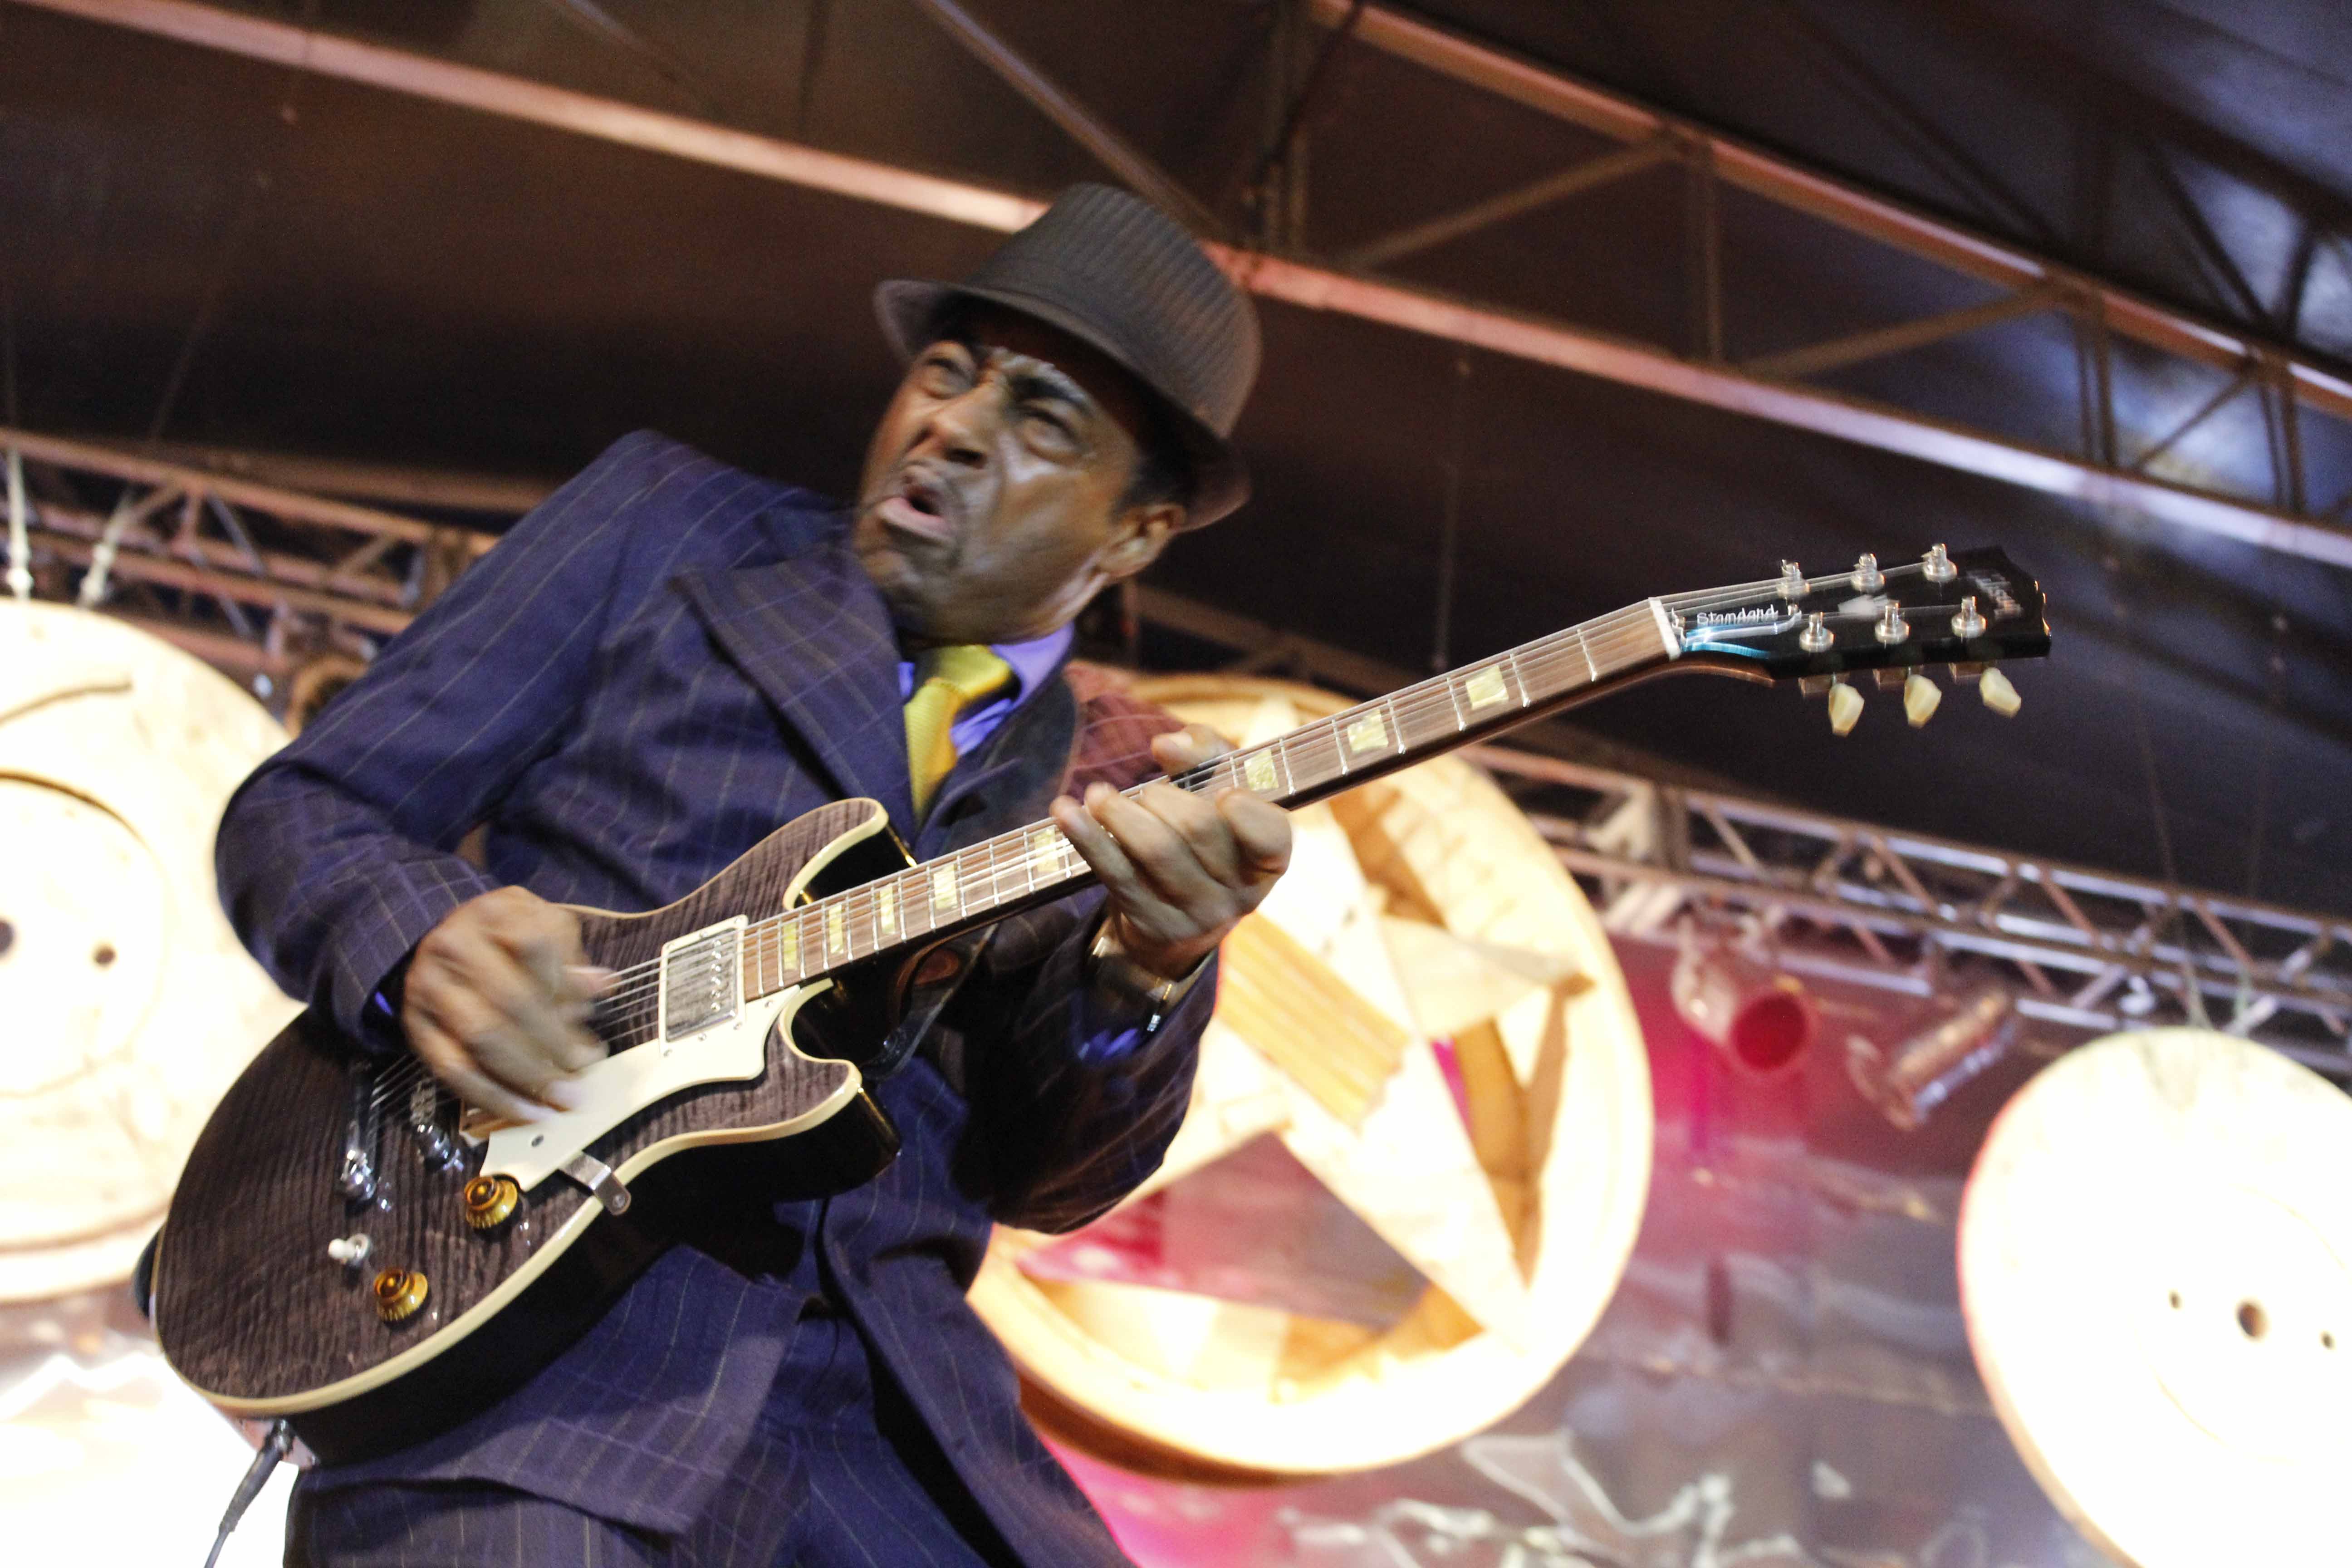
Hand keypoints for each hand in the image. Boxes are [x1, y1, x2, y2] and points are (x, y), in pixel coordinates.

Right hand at [401, 885, 611, 1121]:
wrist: (444, 941)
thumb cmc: (506, 936)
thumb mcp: (543, 927)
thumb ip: (570, 958)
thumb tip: (600, 985)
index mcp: (492, 913)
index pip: (534, 947)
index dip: (565, 987)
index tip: (589, 1016)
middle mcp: (453, 945)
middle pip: (507, 999)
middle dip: (551, 1044)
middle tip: (583, 1076)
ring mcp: (428, 986)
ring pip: (478, 1037)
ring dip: (525, 1076)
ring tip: (560, 1101)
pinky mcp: (416, 1025)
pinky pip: (451, 1068)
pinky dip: (490, 1095)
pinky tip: (523, 1111)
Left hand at [1049, 723, 1292, 981]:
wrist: (1178, 915)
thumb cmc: (1204, 836)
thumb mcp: (1217, 791)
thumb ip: (1204, 754)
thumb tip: (1166, 745)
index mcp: (1269, 858)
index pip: (1270, 836)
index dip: (1248, 814)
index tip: (1224, 793)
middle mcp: (1241, 893)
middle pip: (1200, 831)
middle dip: (1163, 799)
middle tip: (1144, 792)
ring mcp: (1197, 915)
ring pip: (1156, 852)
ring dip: (1119, 812)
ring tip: (1097, 794)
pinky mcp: (1153, 924)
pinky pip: (1116, 875)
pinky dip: (1087, 838)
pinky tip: (1064, 811)